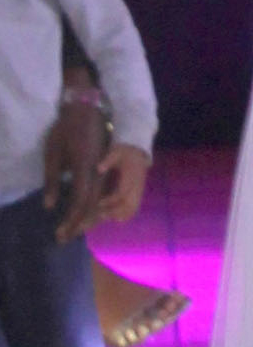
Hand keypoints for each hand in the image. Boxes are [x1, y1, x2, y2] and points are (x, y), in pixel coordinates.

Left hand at [42, 95, 105, 241]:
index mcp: (85, 168)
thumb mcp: (52, 154)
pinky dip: (99, 206)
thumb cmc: (66, 129)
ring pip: (104, 200)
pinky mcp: (108, 166)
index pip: (81, 201)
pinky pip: (108, 191)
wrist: (87, 108)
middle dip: (80, 224)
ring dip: (91, 217)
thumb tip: (49, 206)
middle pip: (95, 205)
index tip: (60, 234)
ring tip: (75, 229)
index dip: (71, 221)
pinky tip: (89, 212)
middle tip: (64, 237)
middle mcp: (100, 171)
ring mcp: (108, 168)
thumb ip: (51, 181)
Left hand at [93, 144, 149, 223]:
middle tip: (101, 215)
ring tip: (106, 217)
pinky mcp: (138, 192)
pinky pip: (135, 206)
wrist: (137, 151)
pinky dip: (127, 214)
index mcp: (131, 174)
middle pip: (130, 203)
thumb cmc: (124, 152)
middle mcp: (137, 184)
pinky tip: (115, 217)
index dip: (111, 200)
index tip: (99, 203)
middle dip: (115, 211)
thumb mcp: (115, 152)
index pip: (122, 192)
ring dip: (121, 214)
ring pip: (134, 207)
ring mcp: (139, 188)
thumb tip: (99, 169)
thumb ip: (108, 160)